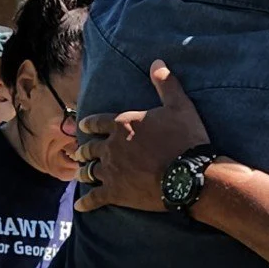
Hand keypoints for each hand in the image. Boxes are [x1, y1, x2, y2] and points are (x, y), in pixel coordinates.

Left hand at [74, 60, 210, 213]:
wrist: (189, 174)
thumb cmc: (185, 139)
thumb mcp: (179, 105)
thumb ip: (165, 83)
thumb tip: (157, 61)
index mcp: (123, 124)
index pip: (98, 122)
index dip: (89, 124)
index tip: (83, 127)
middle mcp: (112, 146)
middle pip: (91, 148)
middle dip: (84, 150)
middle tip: (79, 153)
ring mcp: (111, 170)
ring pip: (89, 171)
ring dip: (83, 172)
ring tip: (80, 174)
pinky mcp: (115, 193)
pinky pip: (95, 198)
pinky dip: (86, 202)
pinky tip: (80, 206)